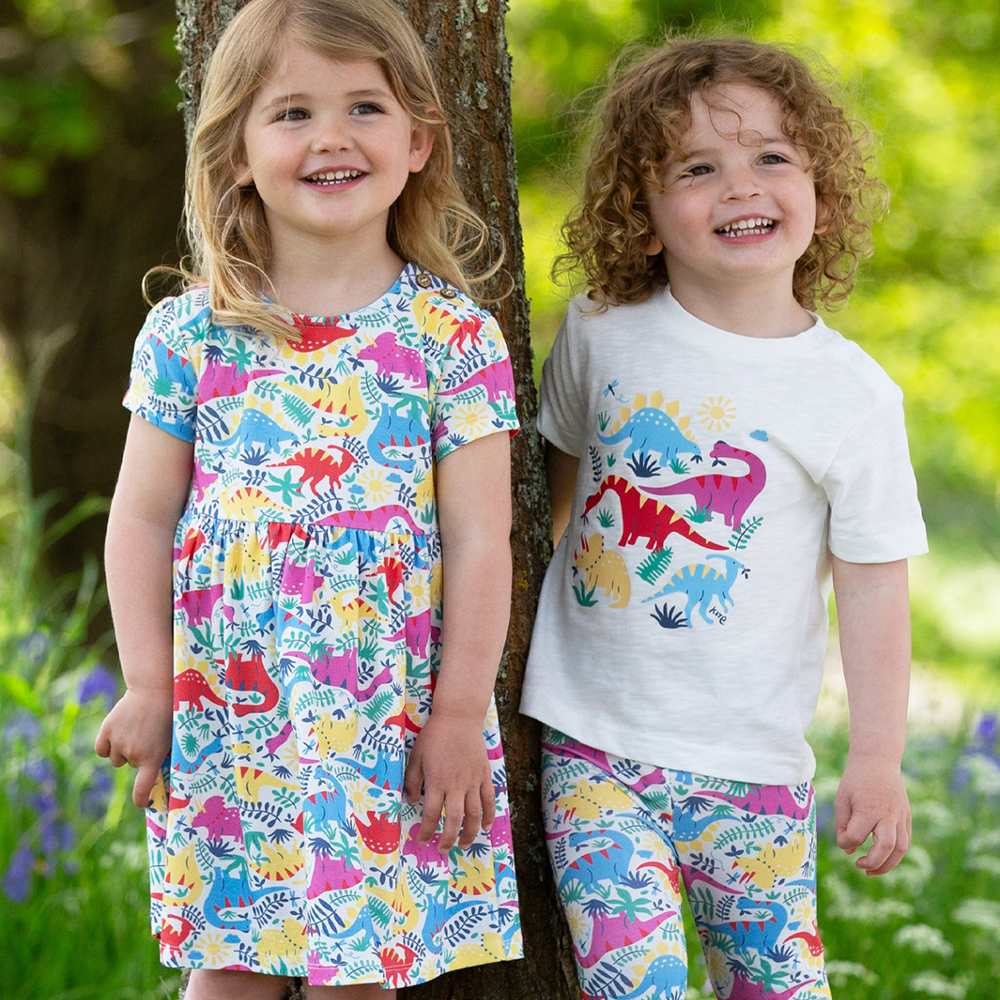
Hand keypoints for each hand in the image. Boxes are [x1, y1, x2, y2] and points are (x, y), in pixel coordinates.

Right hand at [94, 687, 172, 807]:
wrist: (154, 689)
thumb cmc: (168, 714)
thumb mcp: (171, 737)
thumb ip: (161, 757)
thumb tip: (156, 776)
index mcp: (152, 758)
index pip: (141, 790)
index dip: (141, 799)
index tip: (144, 803)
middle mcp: (133, 754)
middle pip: (130, 765)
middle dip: (137, 755)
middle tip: (148, 735)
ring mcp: (119, 742)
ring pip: (115, 758)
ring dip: (122, 749)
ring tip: (135, 730)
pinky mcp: (107, 731)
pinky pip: (101, 750)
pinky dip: (106, 745)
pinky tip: (117, 732)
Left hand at [403, 711, 494, 851]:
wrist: (459, 718)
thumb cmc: (434, 736)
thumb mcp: (416, 756)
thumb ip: (411, 780)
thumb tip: (409, 802)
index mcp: (437, 781)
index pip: (432, 814)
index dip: (427, 830)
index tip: (422, 839)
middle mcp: (456, 784)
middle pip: (455, 819)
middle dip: (449, 838)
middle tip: (443, 849)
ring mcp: (473, 781)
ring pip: (475, 814)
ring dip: (470, 832)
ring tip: (464, 843)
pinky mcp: (484, 775)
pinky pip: (489, 799)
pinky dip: (489, 815)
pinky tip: (485, 826)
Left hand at [834, 752, 910, 875]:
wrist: (878, 760)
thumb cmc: (856, 780)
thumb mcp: (842, 798)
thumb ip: (843, 825)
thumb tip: (848, 850)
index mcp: (868, 809)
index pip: (857, 836)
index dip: (846, 842)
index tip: (842, 840)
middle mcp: (888, 815)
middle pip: (886, 847)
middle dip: (873, 863)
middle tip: (859, 866)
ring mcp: (900, 816)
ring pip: (901, 848)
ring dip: (888, 864)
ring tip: (872, 871)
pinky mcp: (907, 817)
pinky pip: (905, 841)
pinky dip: (896, 854)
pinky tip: (883, 857)